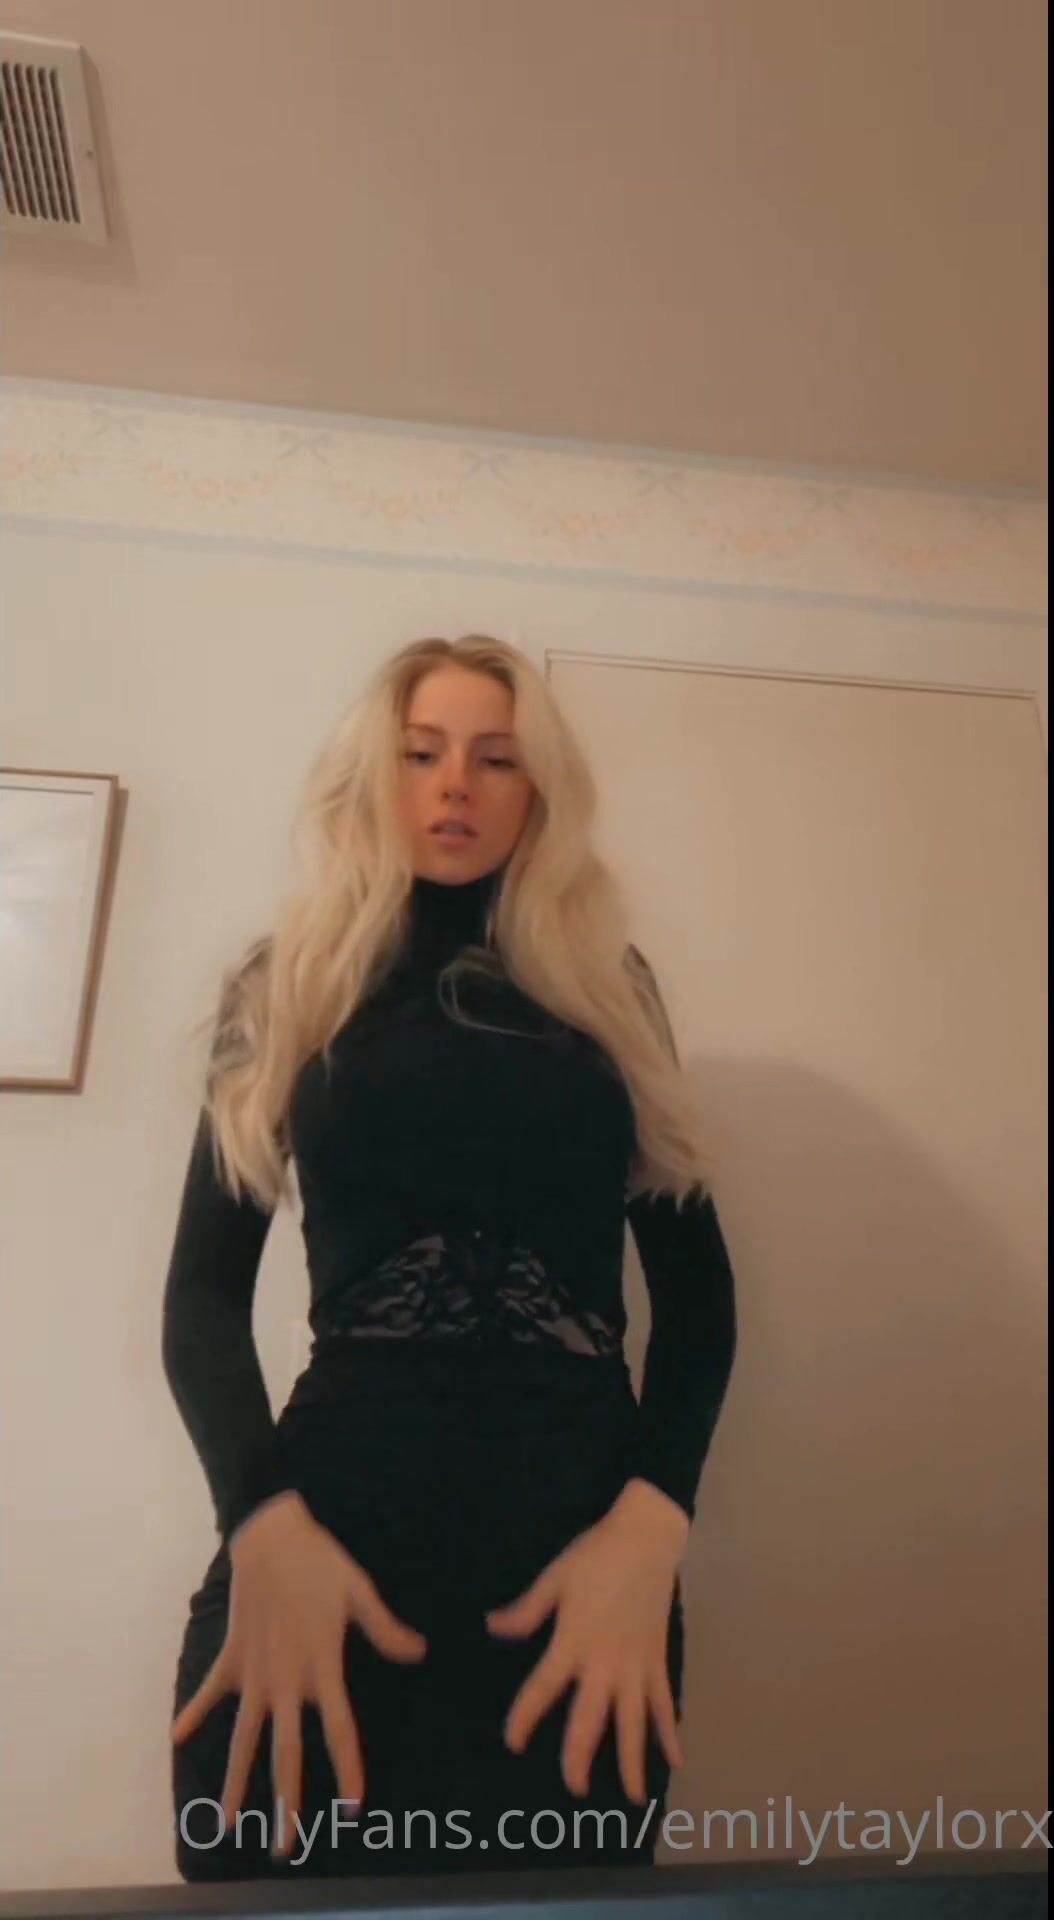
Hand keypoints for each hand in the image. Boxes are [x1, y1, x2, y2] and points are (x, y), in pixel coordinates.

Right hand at [171, 1491, 427, 1855]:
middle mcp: (285, 1681)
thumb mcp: (360, 1593)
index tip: (351, 1807)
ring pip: (243, 1738)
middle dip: (286, 1802)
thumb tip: (419, 1653)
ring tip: (226, 1821)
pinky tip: (178, 1738)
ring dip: (235, 1781)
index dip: (347, 1769)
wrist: (270, 1535)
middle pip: (285, 1753)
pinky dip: (195, 1713)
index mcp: (321, 1667)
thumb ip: (386, 1629)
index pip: (339, 1730)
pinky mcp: (232, 1657)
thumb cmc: (320, 1562)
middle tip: (283, 1847)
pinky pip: (210, 1692)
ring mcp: (254, 1673)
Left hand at [485, 1478, 687, 1804]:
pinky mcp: (658, 1659)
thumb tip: (492, 1627)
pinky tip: (676, 1758)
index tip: (513, 1742)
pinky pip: (664, 1701)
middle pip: (591, 1719)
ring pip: (634, 1721)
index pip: (543, 1689)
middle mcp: (605, 1662)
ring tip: (634, 1796)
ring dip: (633, 1759)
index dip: (525, 1718)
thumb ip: (526, 1610)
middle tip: (575, 1789)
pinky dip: (670, 1730)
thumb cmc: (596, 1554)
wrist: (648, 1537)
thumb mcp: (555, 1578)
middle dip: (581, 1757)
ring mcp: (636, 1664)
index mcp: (573, 1641)